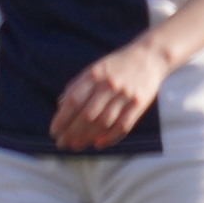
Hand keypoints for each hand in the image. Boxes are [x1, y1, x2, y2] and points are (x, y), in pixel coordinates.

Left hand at [50, 37, 164, 151]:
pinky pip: (123, 125)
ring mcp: (126, 94)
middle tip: (63, 144)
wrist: (149, 56)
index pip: (73, 100)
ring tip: (76, 146)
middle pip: (87, 115)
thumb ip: (77, 87)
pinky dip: (110, 137)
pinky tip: (98, 144)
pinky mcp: (139, 103)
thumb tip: (60, 108)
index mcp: (94, 75)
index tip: (54, 132)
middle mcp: (109, 85)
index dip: (62, 119)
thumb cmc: (115, 66)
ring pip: (104, 122)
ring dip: (88, 137)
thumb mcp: (93, 70)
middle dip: (72, 133)